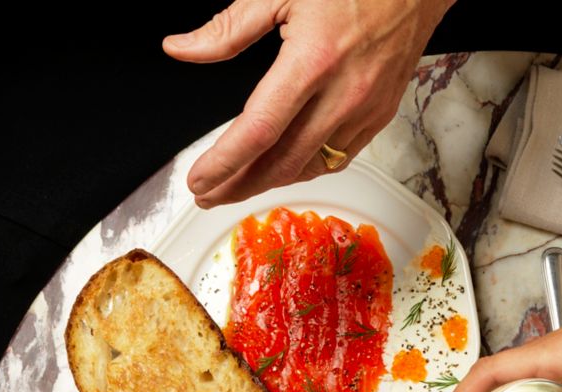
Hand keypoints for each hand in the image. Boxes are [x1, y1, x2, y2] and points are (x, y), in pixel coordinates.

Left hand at [164, 0, 453, 206]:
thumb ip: (228, 28)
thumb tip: (182, 48)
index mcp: (313, 61)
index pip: (259, 130)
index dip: (224, 163)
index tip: (199, 180)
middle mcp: (342, 94)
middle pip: (281, 162)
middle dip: (239, 186)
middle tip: (208, 194)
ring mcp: (365, 111)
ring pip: (309, 167)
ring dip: (269, 183)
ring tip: (237, 186)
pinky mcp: (379, 117)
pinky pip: (337, 158)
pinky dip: (305, 169)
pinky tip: (284, 168)